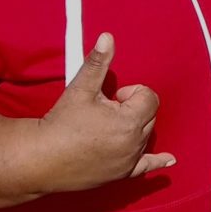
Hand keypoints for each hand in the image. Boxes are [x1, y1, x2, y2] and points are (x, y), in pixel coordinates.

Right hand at [34, 33, 174, 193]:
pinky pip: (146, 166)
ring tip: (104, 128)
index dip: (131, 93)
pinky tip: (169, 159)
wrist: (41, 158)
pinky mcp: (121, 174)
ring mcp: (128, 161)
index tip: (111, 97)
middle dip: (132, 108)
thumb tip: (108, 37)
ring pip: (145, 135)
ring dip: (132, 127)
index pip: (149, 97)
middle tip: (105, 111)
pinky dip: (157, 160)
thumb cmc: (61, 123)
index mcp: (130, 121)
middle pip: (149, 115)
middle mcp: (134, 143)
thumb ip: (99, 62)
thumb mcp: (81, 87)